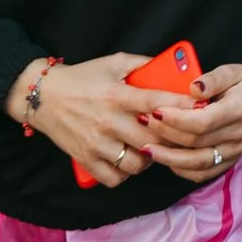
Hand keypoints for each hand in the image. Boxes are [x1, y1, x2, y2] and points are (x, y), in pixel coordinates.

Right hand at [18, 52, 194, 188]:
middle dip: (170, 140)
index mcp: (118, 95)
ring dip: (149, 160)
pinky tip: (127, 160)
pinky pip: (114, 178)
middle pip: (153, 140)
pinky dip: (124, 173)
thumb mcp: (113, 63)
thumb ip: (143, 64)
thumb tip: (173, 66)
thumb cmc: (82, 78)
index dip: (182, 107)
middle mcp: (108, 121)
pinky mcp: (85, 159)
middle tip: (176, 136)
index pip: (158, 103)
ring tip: (149, 149)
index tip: (199, 109)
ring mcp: (96, 143)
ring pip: (137, 163)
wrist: (42, 95)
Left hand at [137, 63, 241, 184]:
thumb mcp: (232, 71)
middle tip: (144, 122)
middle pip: (195, 142)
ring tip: (146, 148)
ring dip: (169, 158)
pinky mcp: (229, 161)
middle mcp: (237, 135)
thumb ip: (212, 78)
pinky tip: (165, 159)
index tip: (156, 111)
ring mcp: (234, 151)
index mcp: (238, 110)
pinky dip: (182, 170)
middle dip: (166, 134)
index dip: (177, 119)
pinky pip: (203, 174)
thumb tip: (192, 87)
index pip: (203, 121)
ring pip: (197, 163)